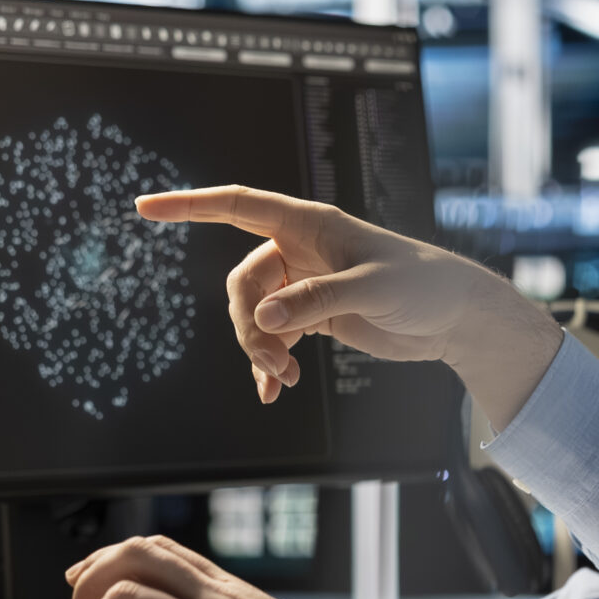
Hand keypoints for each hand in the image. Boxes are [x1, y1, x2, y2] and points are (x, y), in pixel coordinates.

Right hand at [136, 185, 562, 430]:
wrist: (453, 317)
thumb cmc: (421, 285)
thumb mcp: (371, 290)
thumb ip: (316, 301)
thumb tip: (264, 319)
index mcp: (308, 225)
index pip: (236, 205)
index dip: (189, 205)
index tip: (145, 206)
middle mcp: (299, 250)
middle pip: (242, 282)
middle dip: (246, 326)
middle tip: (273, 362)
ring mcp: (304, 283)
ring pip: (253, 315)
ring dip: (260, 349)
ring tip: (284, 378)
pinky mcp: (313, 315)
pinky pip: (273, 337)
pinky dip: (269, 364)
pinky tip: (271, 392)